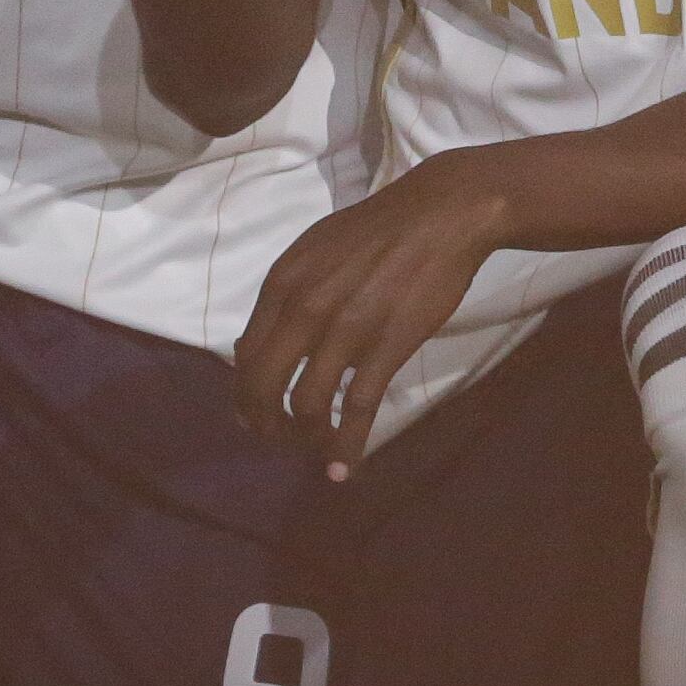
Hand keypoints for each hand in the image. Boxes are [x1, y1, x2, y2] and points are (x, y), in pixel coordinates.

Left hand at [230, 155, 510, 475]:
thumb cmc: (376, 230)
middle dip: (263, 425)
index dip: (245, 397)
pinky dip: (345, 447)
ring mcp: (345, 330)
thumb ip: (283, 296)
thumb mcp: (313, 251)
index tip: (254, 417)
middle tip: (277, 441)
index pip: (245, 356)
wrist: (439, 214)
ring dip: (304, 438)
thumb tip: (250, 348)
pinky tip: (342, 470)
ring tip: (314, 447)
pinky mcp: (386, 348)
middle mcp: (304, 308)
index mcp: (283, 283)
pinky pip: (356, 410)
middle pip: (262, 386)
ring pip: (305, 405)